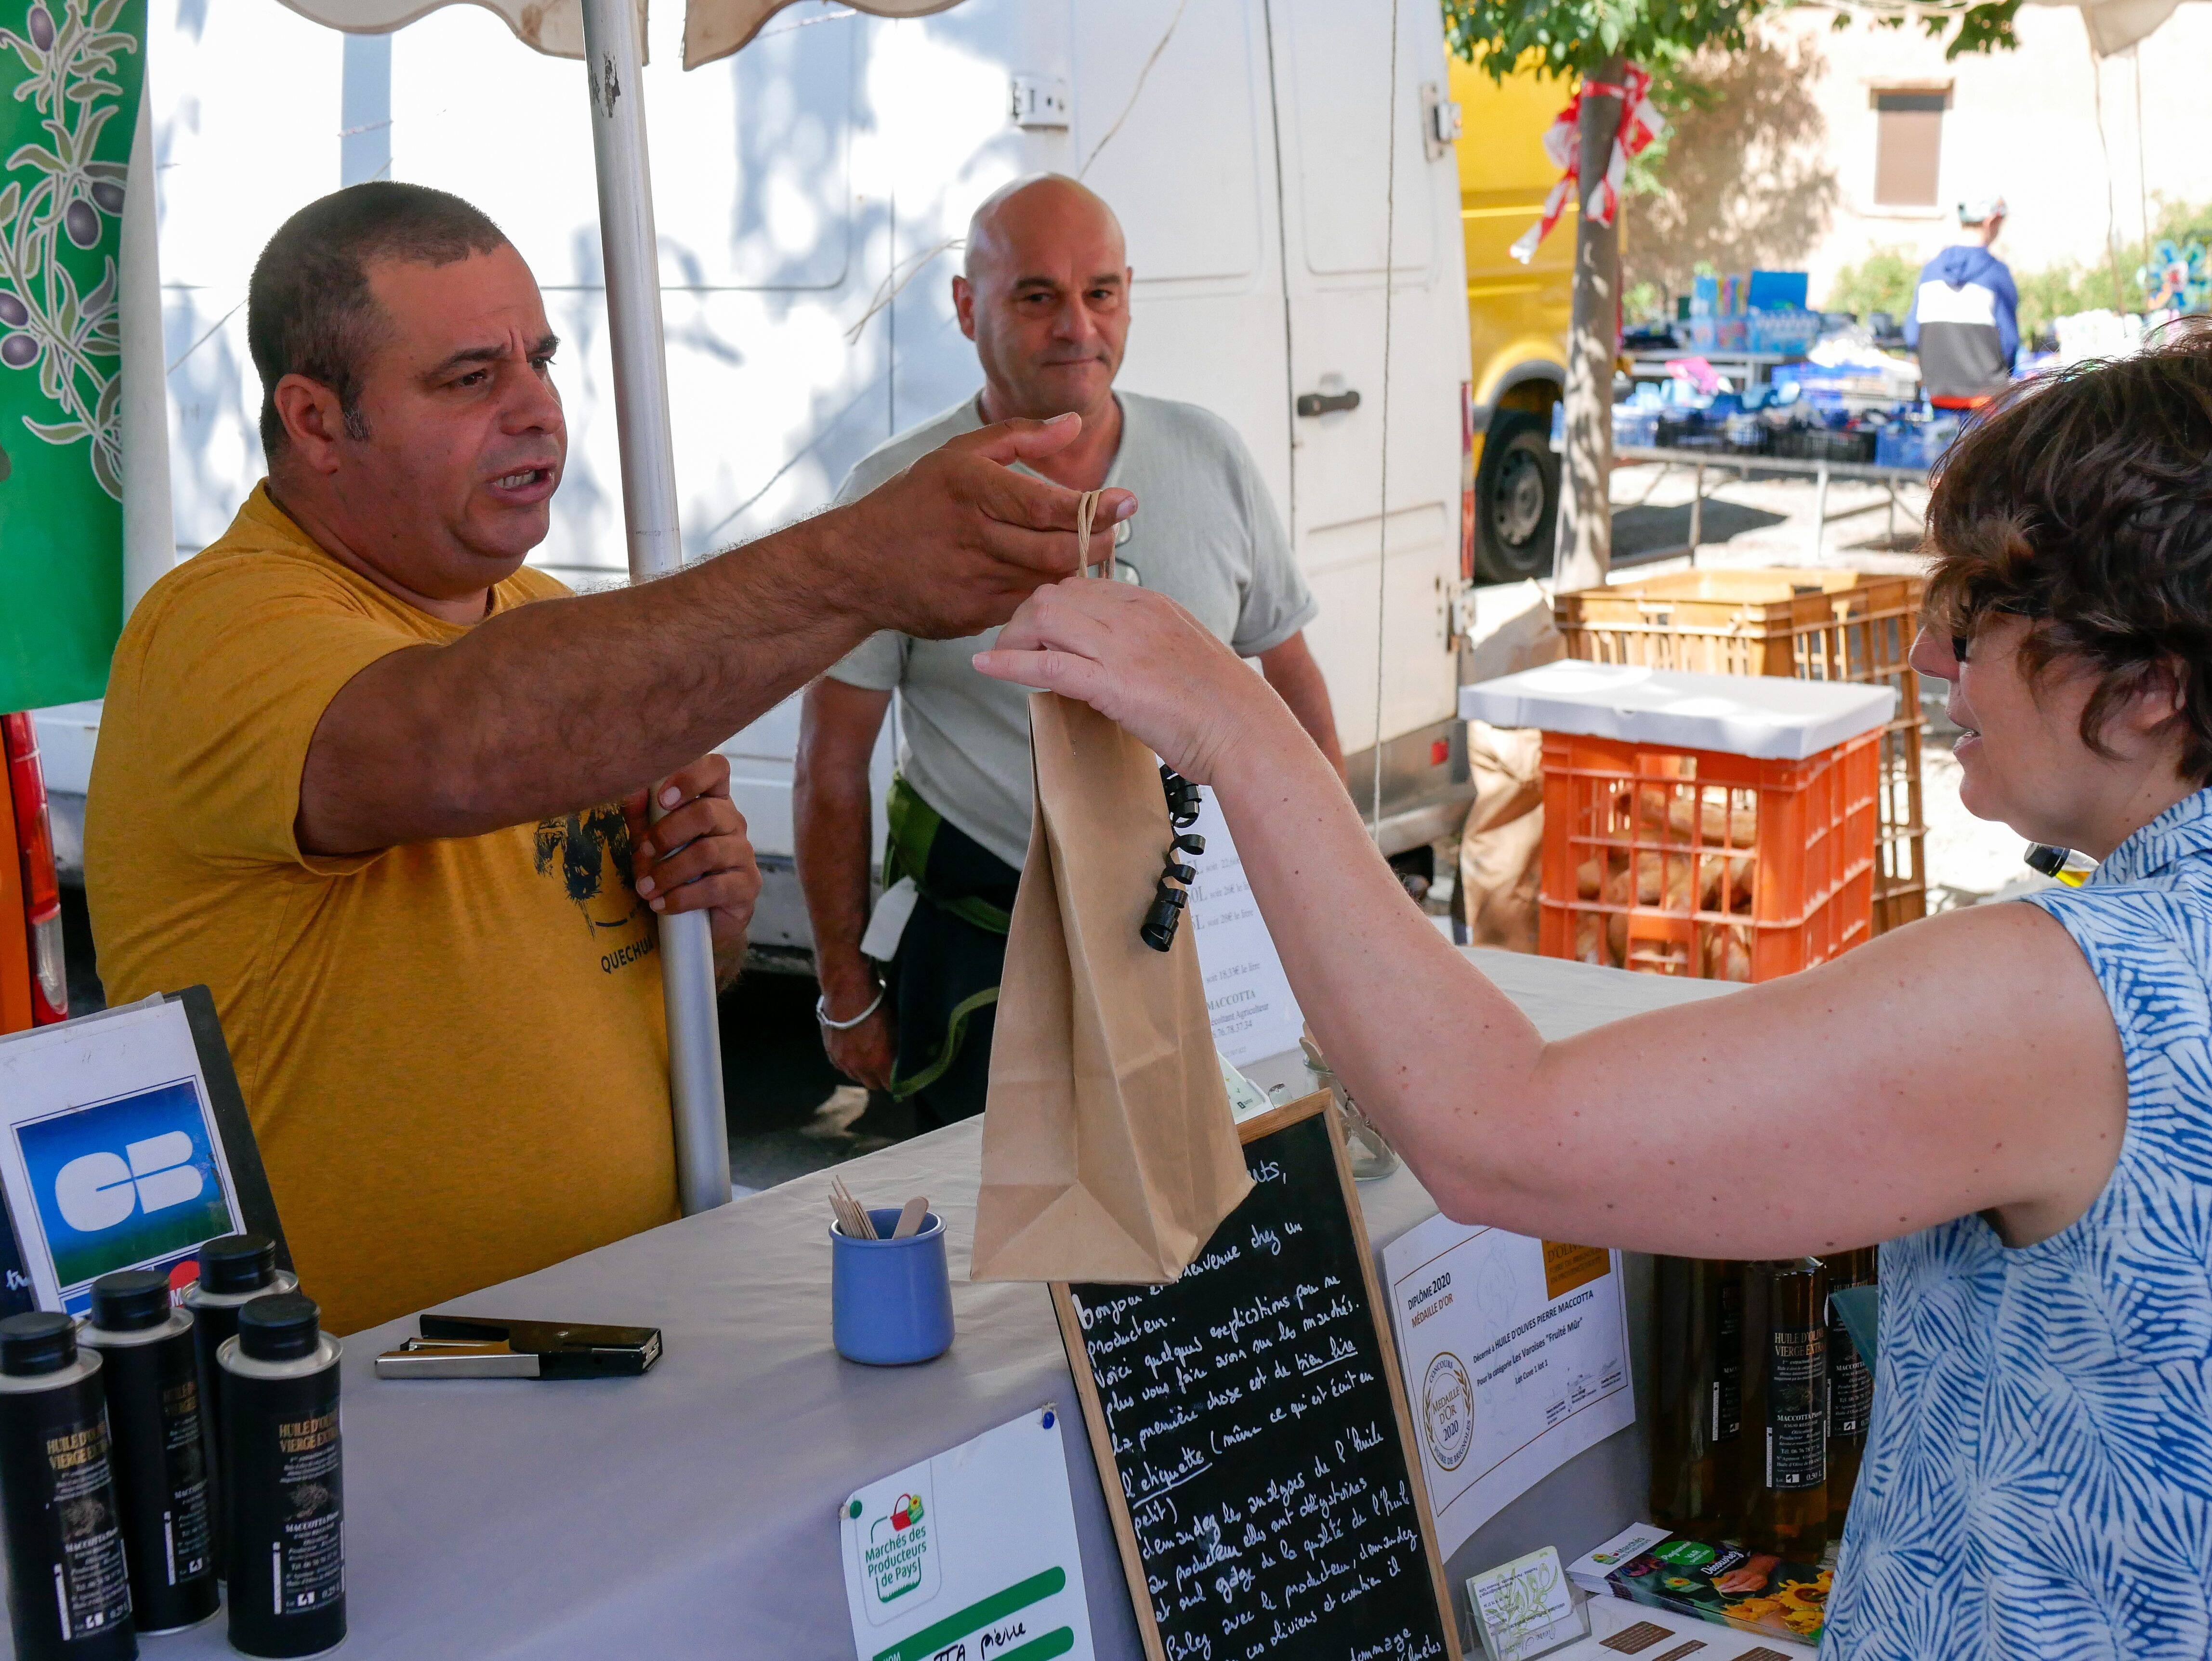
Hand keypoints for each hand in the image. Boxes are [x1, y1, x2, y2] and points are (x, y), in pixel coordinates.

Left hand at [622, 753, 761, 975]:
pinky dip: (681, 898)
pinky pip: (714, 888)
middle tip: (644, 853)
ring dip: (668, 871)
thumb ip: (641, 813)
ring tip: (645, 889)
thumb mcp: (650, 839)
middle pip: (707, 812)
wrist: (695, 921)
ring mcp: (744, 854)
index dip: (690, 777)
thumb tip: (631, 789)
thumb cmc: (672, 870)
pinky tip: (662, 904)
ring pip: (707, 852)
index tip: (662, 799)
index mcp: (712, 801)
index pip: (716, 769)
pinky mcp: (747, 886)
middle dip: (667, 833)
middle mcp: (733, 822)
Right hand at [820, 995, 895, 1092]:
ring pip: (856, 1077)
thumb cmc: (878, 1006)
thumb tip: (903, 1059)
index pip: (891, 1086)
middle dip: (880, 1079)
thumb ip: (898, 1050)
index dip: (897, 1082)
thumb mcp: (895, 1028)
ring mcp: (843, 1062)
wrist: (848, 992)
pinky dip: (848, 1063)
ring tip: (868, 1058)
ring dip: (863, 1071)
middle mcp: (861, 1068)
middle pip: (873, 1085)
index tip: (901, 1076)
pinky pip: (841, 1067)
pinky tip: (853, 1052)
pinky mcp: (831, 1053)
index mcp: (880, 1063)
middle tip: (885, 1067)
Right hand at [834, 414, 1137, 639]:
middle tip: (1118, 532)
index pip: (1047, 505)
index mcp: (969, 488)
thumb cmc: (914, 501)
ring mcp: (971, 581)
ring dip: (1080, 571)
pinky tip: (1061, 580)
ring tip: (1095, 552)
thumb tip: (1074, 424)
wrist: (856, 567)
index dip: (1095, 507)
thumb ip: (1019, 437)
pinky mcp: (971, 616)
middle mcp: (971, 536)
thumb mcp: (957, 455)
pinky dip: (1049, 593)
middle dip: (1098, 543)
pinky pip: (1025, 604)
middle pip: (1056, 550)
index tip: (1128, 501)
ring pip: (1047, 582)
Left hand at [971, 578, 1295, 782]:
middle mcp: (1135, 615)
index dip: (1049, 609)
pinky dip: (1009, 663)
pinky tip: (985, 666)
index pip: (1081, 588)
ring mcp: (1124, 648)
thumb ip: (1148, 644)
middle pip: (1054, 596)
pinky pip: (1048, 664)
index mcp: (1153, 604)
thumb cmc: (1221, 706)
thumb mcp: (1183, 655)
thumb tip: (1115, 657)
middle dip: (1023, 620)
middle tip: (1014, 650)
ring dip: (1014, 639)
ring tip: (1004, 661)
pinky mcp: (1114, 685)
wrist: (1247, 733)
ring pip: (1044, 618)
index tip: (1038, 635)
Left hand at [1711, 1556, 1778, 1594]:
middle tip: (1721, 1590)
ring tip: (1727, 1590)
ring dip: (1736, 1590)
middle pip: (1740, 1586)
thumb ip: (1735, 1571)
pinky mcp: (1762, 1585)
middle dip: (1730, 1588)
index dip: (1728, 1584)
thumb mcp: (1745, 1561)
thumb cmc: (1758, 1558)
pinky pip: (1751, 1589)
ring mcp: (1759, 1583)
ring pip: (1745, 1589)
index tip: (1719, 1587)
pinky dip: (1743, 1589)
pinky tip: (1738, 1589)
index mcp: (1749, 1572)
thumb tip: (1724, 1576)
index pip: (1736, 1580)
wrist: (1772, 1560)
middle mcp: (1754, 1579)